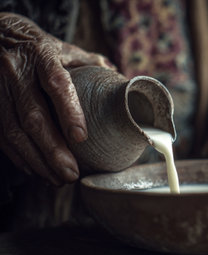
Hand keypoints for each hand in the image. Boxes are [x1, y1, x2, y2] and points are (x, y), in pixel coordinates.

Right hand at [0, 13, 114, 184]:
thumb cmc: (36, 45)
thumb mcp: (63, 47)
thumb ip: (90, 63)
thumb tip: (118, 79)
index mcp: (42, 56)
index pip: (57, 85)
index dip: (69, 112)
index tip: (81, 138)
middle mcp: (16, 72)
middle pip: (33, 117)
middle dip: (53, 150)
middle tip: (71, 173)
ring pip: (14, 131)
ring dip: (37, 160)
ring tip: (57, 179)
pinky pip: (1, 135)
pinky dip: (19, 156)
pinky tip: (36, 170)